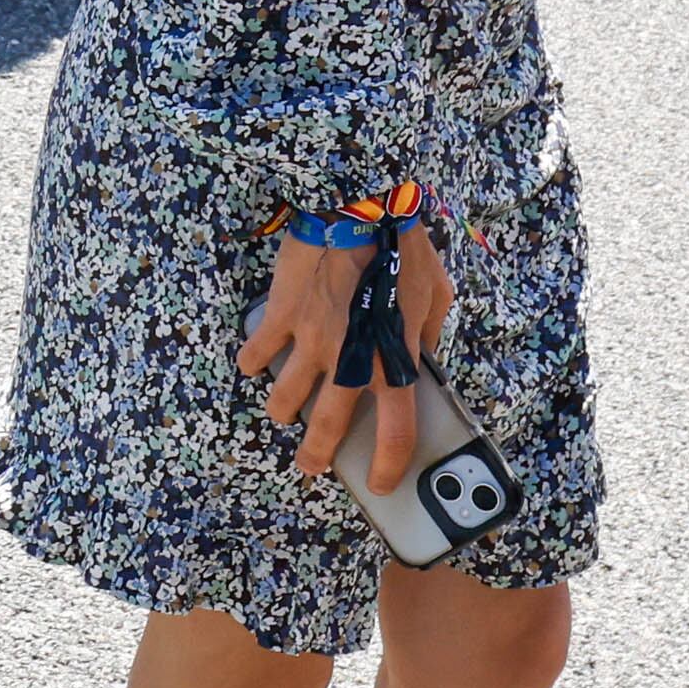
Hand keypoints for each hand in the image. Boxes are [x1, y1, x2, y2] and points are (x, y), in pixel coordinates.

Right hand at [240, 224, 455, 496]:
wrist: (356, 205)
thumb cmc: (402, 246)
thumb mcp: (436, 293)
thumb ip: (431, 332)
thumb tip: (423, 355)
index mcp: (395, 360)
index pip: (396, 432)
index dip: (387, 465)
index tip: (380, 481)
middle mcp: (352, 359)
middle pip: (330, 425)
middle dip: (317, 455)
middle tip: (310, 467)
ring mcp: (313, 338)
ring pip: (287, 394)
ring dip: (281, 409)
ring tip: (279, 413)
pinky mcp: (283, 313)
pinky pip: (259, 349)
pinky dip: (253, 360)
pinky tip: (252, 365)